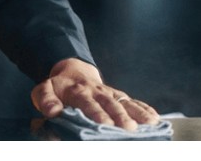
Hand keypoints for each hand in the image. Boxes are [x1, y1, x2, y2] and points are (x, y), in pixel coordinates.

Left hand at [30, 58, 159, 130]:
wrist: (74, 71)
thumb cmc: (58, 87)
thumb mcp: (44, 90)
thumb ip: (45, 100)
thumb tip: (52, 112)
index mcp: (78, 92)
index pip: (88, 104)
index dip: (97, 113)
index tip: (104, 123)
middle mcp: (97, 92)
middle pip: (111, 104)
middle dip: (121, 116)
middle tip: (129, 128)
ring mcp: (111, 94)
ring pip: (126, 102)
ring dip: (138, 113)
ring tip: (150, 124)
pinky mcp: (120, 96)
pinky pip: (134, 101)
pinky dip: (145, 109)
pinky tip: (156, 119)